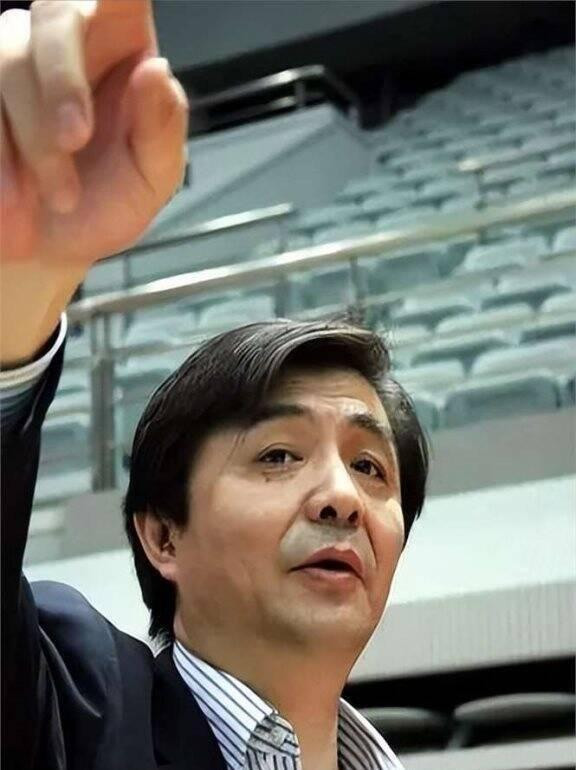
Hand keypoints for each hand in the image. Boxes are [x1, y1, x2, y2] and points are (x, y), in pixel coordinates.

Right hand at [0, 0, 188, 267]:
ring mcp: (14, 57)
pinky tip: (13, 200)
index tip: (111, 1)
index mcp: (124, 49)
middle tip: (73, 145)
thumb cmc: (108, 203)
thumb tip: (155, 69)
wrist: (52, 248)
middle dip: (60, 86)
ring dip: (32, 139)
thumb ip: (162, 129)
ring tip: (57, 199)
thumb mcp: (152, 179)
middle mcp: (68, 39)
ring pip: (9, 62)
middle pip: (55, 18)